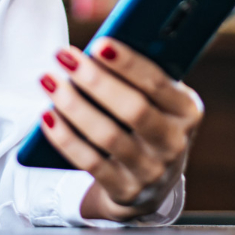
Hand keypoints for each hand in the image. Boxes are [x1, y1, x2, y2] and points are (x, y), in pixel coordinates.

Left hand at [38, 39, 202, 221]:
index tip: (98, 44)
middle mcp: (175, 142)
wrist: (152, 182)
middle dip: (95, 80)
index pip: (157, 83)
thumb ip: (138, 75)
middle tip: (64, 56)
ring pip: (108, 136)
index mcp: (187, 110)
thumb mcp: (156, 99)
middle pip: (133, 109)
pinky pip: (90, 162)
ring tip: (49, 80)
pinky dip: (65, 138)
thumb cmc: (147, 120)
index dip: (128, 63)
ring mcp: (152, 171)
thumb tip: (98, 49)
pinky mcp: (126, 191)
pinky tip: (47, 115)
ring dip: (74, 105)